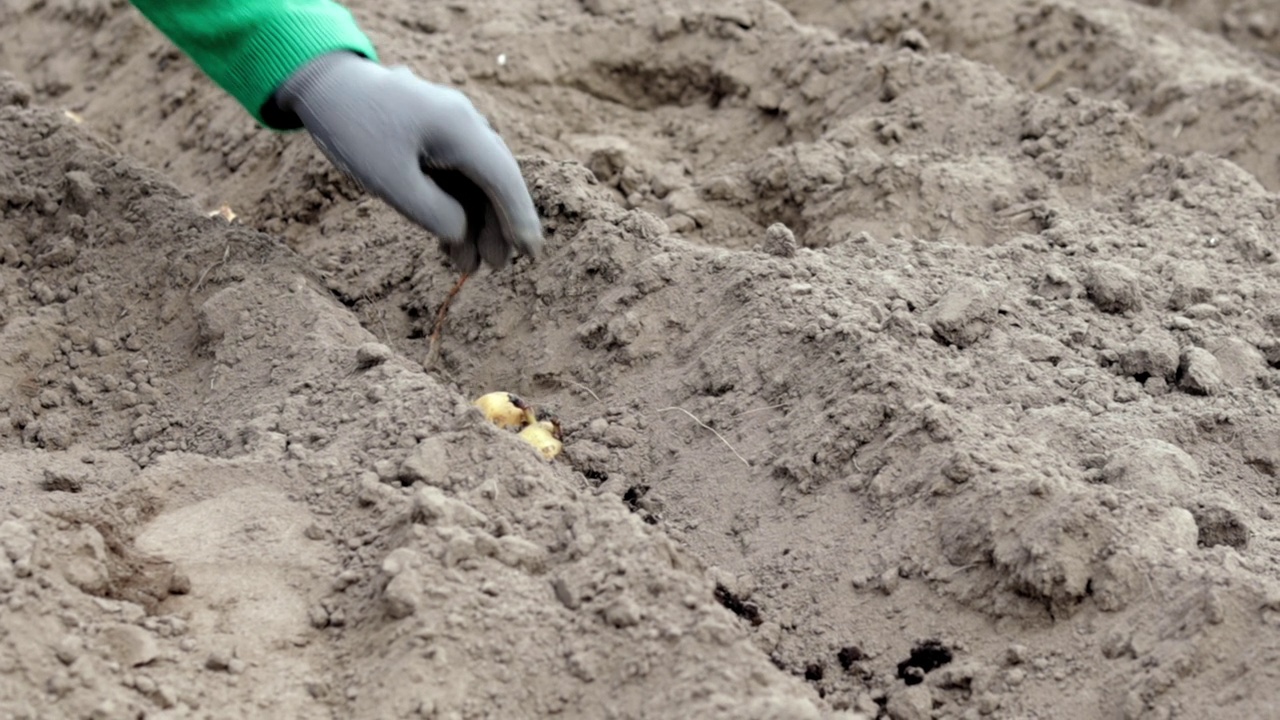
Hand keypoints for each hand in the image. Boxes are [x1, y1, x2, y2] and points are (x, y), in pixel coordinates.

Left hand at [271, 52, 542, 273]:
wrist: (324, 83)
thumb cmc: (354, 129)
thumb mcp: (391, 182)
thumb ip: (435, 213)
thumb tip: (464, 232)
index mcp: (461, 129)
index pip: (504, 179)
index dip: (520, 219)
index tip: (532, 255)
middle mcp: (466, 125)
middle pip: (496, 181)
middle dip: (499, 226)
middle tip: (497, 268)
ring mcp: (451, 128)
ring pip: (477, 181)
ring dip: (476, 222)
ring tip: (468, 264)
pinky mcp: (435, 134)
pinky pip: (457, 174)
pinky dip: (457, 206)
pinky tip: (450, 239)